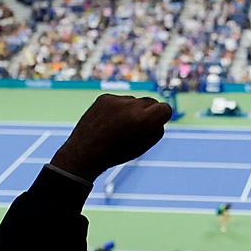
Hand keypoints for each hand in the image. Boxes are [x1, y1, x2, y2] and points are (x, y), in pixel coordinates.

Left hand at [50, 94, 171, 182]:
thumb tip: (160, 112)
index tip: (155, 124)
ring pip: (134, 100)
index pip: (165, 108)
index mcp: (144, 121)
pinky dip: (117, 109)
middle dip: (148, 112)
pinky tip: (108, 121)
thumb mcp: (143, 146)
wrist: (84, 153)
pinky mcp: (104, 97)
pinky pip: (119, 100)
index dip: (162, 118)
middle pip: (151, 102)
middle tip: (136, 127)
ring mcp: (116, 100)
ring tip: (118, 127)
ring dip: (131, 110)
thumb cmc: (117, 153)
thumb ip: (156, 128)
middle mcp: (131, 106)